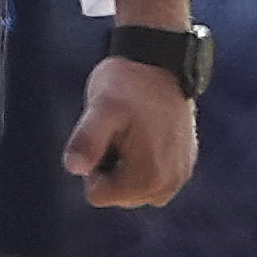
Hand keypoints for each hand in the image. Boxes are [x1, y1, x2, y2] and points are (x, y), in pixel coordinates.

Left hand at [63, 57, 198, 210]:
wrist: (161, 61)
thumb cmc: (127, 83)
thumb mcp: (101, 108)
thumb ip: (87, 138)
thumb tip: (73, 167)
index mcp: (148, 179)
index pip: (97, 195)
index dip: (93, 164)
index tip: (108, 135)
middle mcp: (168, 186)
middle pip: (116, 195)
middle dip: (111, 166)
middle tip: (121, 131)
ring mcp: (179, 177)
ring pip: (131, 188)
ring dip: (125, 165)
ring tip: (133, 131)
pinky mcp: (184, 165)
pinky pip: (149, 177)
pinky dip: (142, 160)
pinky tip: (147, 132)